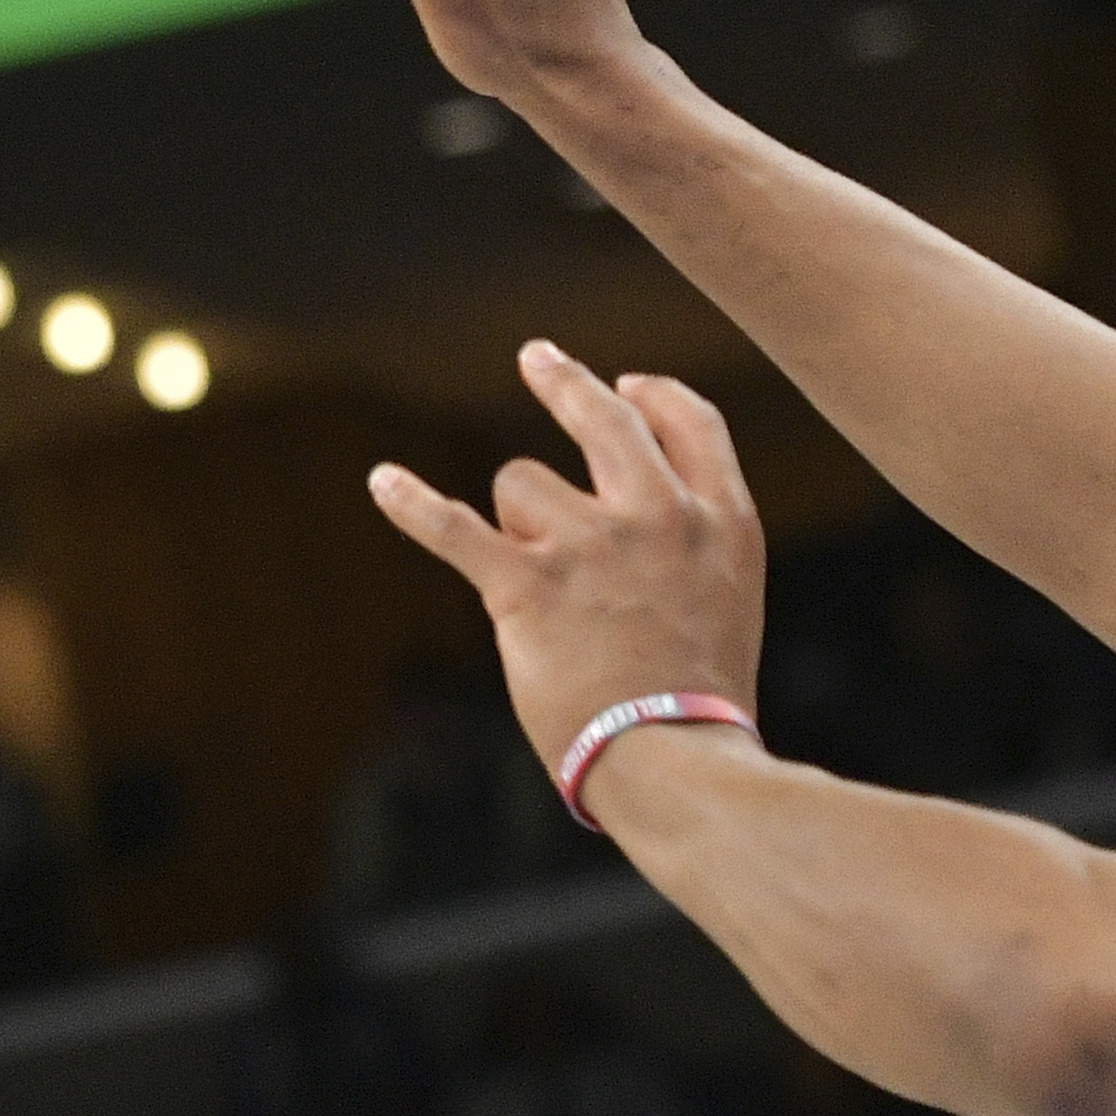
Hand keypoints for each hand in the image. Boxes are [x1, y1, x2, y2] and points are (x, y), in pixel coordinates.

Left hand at [369, 343, 767, 774]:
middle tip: (536, 357)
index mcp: (720, 520)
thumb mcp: (731, 597)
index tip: (628, 386)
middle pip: (603, 417)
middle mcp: (656, 516)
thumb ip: (695, 539)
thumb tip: (648, 504)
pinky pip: (453, 528)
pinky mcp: (525, 584)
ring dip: (516, 522)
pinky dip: (413, 504)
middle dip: (565, 382)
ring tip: (535, 586)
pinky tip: (383, 482)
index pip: (691, 423)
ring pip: (521, 484)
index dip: (655, 396)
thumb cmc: (700, 699)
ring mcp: (589, 544)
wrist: (673, 758)